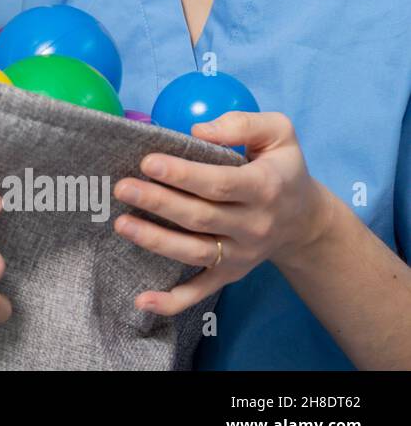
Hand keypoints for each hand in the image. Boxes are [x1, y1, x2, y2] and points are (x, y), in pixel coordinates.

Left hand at [112, 110, 334, 315]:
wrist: (305, 219)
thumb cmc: (282, 168)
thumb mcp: (279, 133)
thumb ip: (242, 124)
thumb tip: (198, 131)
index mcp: (264, 187)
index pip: (219, 183)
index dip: (182, 174)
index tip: (148, 162)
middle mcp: (254, 225)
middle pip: (200, 217)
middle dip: (158, 203)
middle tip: (122, 188)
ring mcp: (241, 254)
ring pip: (194, 252)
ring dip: (155, 241)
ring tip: (121, 224)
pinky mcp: (229, 274)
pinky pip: (200, 291)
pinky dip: (171, 300)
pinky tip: (141, 300)